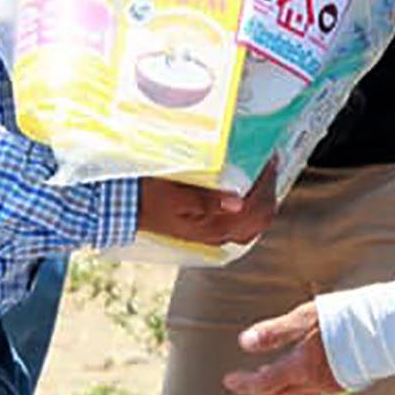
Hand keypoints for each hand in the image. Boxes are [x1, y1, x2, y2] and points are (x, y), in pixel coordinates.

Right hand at [137, 161, 278, 246]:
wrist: (124, 208)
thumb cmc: (146, 197)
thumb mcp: (174, 193)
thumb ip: (206, 199)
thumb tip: (238, 201)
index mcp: (212, 226)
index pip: (255, 211)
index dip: (267, 185)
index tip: (269, 159)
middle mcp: (216, 234)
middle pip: (259, 220)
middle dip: (269, 192)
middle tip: (270, 165)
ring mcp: (212, 234)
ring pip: (252, 224)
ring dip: (262, 200)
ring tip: (263, 176)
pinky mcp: (205, 229)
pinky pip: (240, 224)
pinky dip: (251, 209)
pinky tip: (247, 193)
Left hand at [223, 301, 343, 394]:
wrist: (389, 328)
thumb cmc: (345, 317)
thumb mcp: (306, 317)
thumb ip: (275, 331)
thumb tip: (244, 342)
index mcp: (302, 368)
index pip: (264, 383)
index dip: (244, 383)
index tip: (229, 381)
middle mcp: (315, 384)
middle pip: (278, 394)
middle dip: (258, 389)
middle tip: (244, 381)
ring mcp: (331, 385)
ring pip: (296, 394)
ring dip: (277, 389)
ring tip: (266, 378)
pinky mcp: (345, 381)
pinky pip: (312, 391)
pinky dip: (296, 386)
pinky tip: (299, 375)